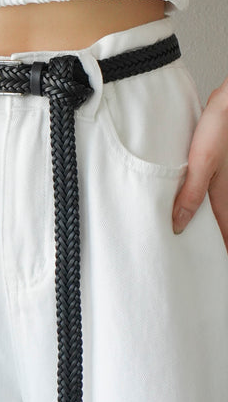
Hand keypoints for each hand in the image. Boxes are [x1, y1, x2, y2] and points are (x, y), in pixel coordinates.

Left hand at [172, 87, 227, 253]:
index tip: (205, 272)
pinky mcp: (216, 170)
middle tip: (189, 259)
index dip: (216, 254)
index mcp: (224, 198)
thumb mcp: (202, 163)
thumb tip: (178, 225)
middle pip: (220, 225)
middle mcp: (227, 194)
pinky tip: (186, 202)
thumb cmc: (220, 129)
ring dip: (203, 222)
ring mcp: (223, 183)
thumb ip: (190, 194)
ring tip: (182, 234)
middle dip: (209, 241)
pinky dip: (198, 202)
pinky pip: (207, 194)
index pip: (223, 236)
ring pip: (215, 211)